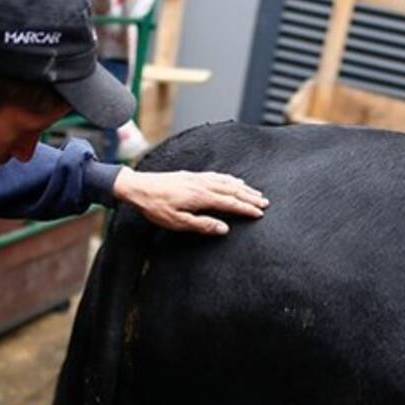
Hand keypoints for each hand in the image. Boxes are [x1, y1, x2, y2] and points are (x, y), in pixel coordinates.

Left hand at [112, 167, 268, 234]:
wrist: (139, 187)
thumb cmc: (156, 207)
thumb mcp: (178, 222)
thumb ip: (202, 225)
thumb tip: (224, 229)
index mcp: (201, 197)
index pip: (230, 203)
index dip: (246, 208)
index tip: (259, 213)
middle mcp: (202, 184)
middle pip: (232, 190)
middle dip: (250, 197)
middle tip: (265, 203)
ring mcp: (198, 178)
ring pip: (226, 181)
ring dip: (243, 187)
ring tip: (255, 192)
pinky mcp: (192, 175)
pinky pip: (217, 175)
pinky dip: (230, 178)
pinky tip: (234, 180)